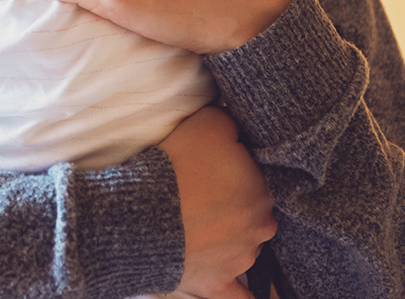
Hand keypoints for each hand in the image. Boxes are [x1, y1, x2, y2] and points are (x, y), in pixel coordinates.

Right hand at [160, 107, 275, 298]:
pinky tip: (252, 295)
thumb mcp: (209, 122)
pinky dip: (245, 294)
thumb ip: (233, 125)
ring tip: (199, 228)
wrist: (143, 212)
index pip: (254, 180)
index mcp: (261, 192)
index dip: (233, 173)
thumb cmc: (176, 165)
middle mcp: (258, 229)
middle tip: (204, 196)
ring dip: (230, 240)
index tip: (211, 169)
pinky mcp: (216, 284)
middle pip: (254, 215)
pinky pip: (240, 297)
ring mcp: (239, 261)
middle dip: (235, 207)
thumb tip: (237, 133)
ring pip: (245, 249)